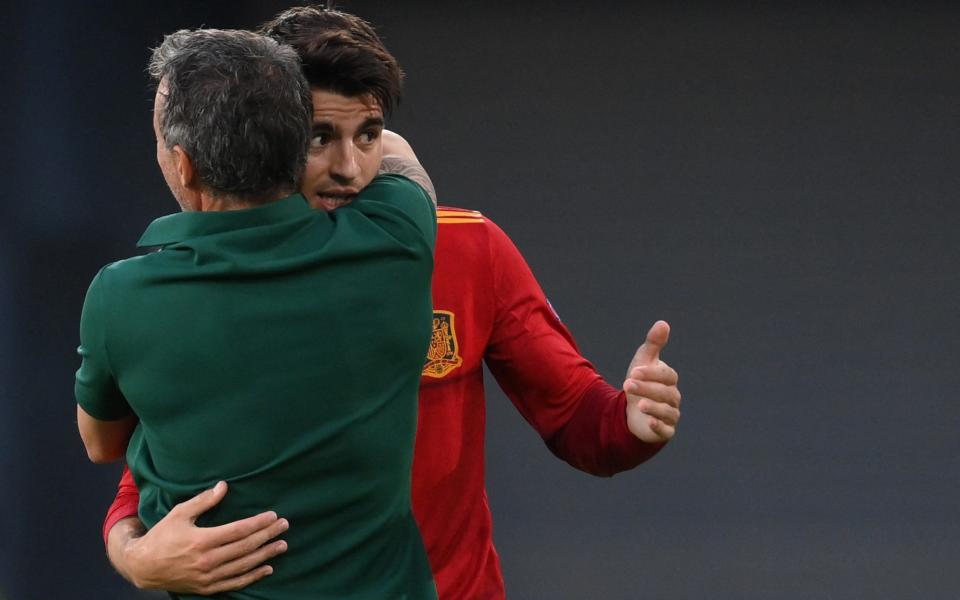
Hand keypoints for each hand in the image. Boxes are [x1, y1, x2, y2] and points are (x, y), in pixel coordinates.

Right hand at [108, 481, 288, 594]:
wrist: (143, 567)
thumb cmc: (162, 536)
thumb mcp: (180, 513)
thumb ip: (203, 500)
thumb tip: (224, 486)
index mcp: (201, 540)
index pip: (238, 531)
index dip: (258, 523)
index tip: (273, 516)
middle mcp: (207, 561)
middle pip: (245, 547)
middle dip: (267, 535)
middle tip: (284, 526)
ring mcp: (208, 577)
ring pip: (244, 566)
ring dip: (266, 555)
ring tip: (282, 545)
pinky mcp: (207, 587)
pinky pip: (235, 583)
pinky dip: (253, 576)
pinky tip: (266, 568)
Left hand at [623, 320, 681, 442]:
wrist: (632, 409)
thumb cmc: (640, 381)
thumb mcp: (643, 361)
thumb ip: (653, 343)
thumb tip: (663, 323)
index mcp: (669, 379)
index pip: (666, 375)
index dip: (651, 373)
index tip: (634, 371)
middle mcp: (673, 397)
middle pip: (664, 393)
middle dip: (646, 388)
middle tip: (628, 384)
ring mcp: (670, 414)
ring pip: (666, 411)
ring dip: (653, 407)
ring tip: (639, 404)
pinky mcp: (664, 430)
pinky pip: (666, 430)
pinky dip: (659, 426)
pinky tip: (650, 422)